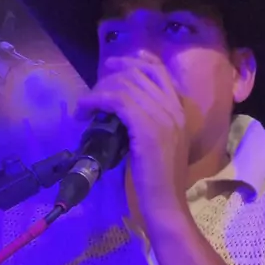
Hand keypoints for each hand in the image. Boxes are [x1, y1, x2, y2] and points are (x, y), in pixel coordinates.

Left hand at [75, 51, 188, 226]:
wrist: (165, 201)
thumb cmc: (160, 180)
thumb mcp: (160, 144)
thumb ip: (150, 124)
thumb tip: (123, 113)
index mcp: (180, 111)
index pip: (159, 71)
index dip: (134, 62)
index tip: (114, 66)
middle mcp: (174, 108)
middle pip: (138, 74)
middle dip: (109, 77)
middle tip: (92, 92)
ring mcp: (162, 116)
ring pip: (124, 85)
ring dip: (98, 91)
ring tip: (84, 106)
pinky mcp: (146, 127)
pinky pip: (116, 101)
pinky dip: (95, 101)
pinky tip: (84, 111)